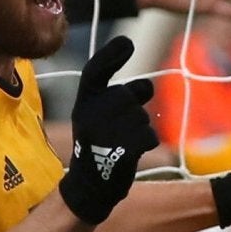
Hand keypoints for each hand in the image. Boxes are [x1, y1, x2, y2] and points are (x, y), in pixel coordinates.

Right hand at [58, 36, 157, 224]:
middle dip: (133, 110)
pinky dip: (146, 144)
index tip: (128, 43)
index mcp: (82, 104)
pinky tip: (131, 155)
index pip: (95, 71)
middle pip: (127, 95)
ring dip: (140, 129)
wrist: (89, 188)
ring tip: (121, 145)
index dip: (111, 54)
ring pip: (141, 117)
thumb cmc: (99, 148)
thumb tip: (147, 86)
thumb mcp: (100, 118)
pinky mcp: (120, 150)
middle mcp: (89, 114)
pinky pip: (148, 135)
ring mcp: (103, 132)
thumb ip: (120, 98)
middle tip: (119, 131)